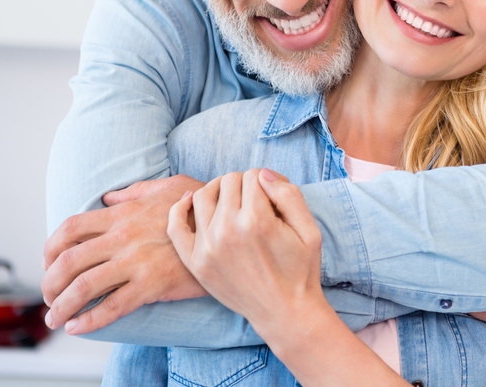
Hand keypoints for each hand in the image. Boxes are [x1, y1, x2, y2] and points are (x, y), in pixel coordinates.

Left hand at [41, 175, 206, 333]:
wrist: (230, 230)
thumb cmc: (203, 208)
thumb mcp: (170, 187)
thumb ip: (136, 191)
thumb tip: (109, 197)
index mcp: (124, 214)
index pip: (70, 228)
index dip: (50, 248)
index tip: (48, 263)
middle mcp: (123, 237)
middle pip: (68, 261)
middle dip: (49, 283)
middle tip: (48, 296)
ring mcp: (136, 262)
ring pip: (83, 287)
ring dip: (60, 307)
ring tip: (55, 319)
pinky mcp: (152, 286)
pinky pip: (112, 307)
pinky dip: (89, 321)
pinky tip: (78, 327)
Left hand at [167, 168, 323, 334]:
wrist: (284, 312)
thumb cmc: (300, 271)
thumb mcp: (310, 230)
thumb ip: (289, 194)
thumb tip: (263, 174)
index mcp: (258, 220)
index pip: (253, 175)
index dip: (265, 181)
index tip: (271, 196)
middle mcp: (228, 230)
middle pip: (228, 181)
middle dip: (244, 184)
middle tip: (255, 201)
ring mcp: (207, 246)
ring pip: (203, 195)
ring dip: (218, 190)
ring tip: (232, 201)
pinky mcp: (195, 262)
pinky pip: (175, 225)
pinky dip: (180, 207)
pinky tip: (191, 201)